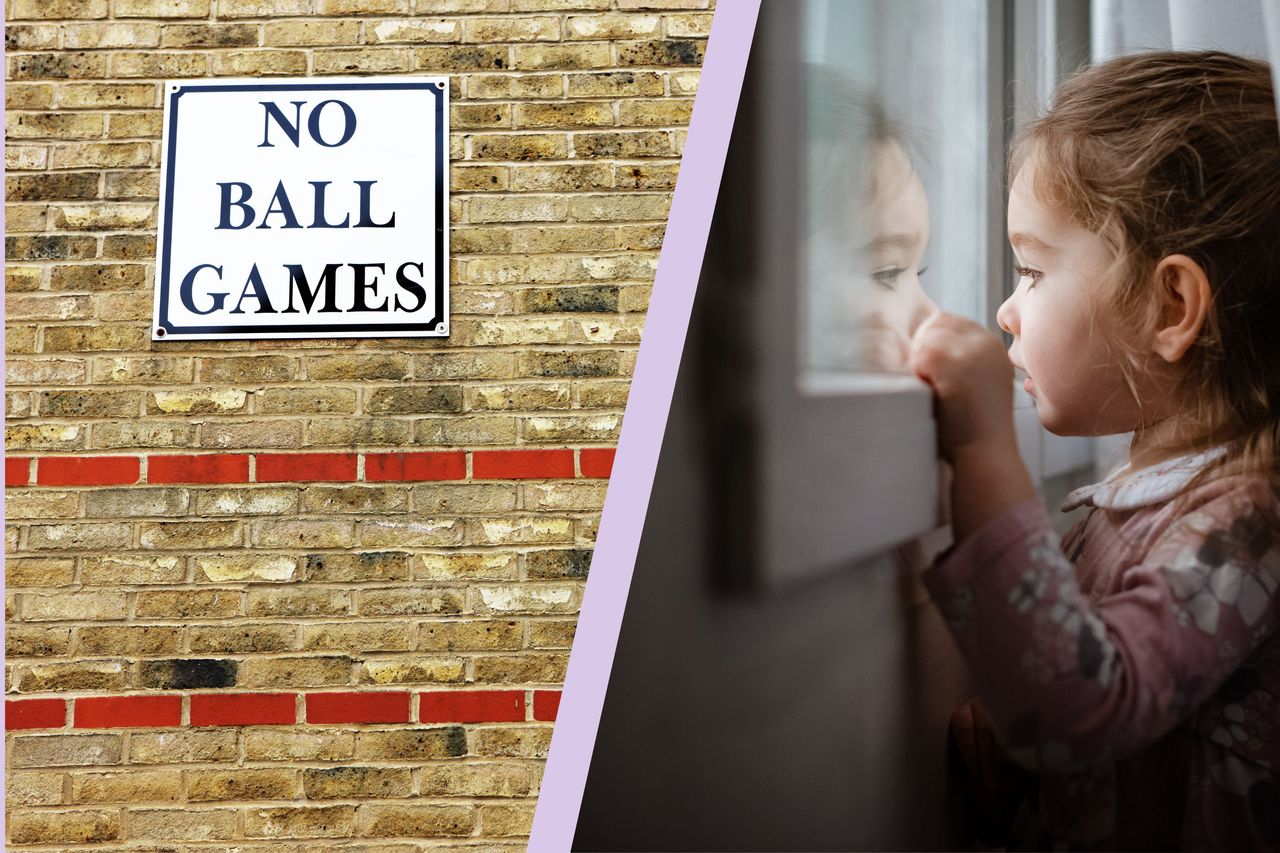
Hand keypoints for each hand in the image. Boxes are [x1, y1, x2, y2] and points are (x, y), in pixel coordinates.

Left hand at [908, 312, 1016, 462]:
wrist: (985, 455)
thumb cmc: (976, 430)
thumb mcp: (981, 386)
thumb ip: (965, 362)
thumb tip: (928, 347)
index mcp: (993, 347)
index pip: (951, 322)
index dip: (932, 341)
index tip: (928, 367)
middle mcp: (985, 343)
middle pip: (935, 324)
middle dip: (922, 348)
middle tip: (925, 379)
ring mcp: (971, 351)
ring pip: (924, 338)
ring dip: (918, 363)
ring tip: (931, 389)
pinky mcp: (953, 363)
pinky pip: (918, 356)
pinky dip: (916, 375)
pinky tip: (930, 393)